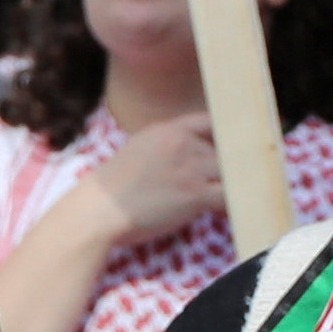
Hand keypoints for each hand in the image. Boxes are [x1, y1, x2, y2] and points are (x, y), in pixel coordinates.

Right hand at [79, 112, 229, 247]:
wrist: (99, 209)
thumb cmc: (114, 186)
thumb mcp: (140, 148)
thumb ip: (168, 144)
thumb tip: (191, 151)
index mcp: (169, 130)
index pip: (212, 121)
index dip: (224, 135)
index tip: (229, 148)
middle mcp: (184, 143)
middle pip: (226, 148)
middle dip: (229, 165)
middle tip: (229, 180)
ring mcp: (191, 168)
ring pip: (232, 171)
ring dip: (233, 184)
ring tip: (229, 196)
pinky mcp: (195, 194)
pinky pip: (228, 195)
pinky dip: (231, 203)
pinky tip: (225, 210)